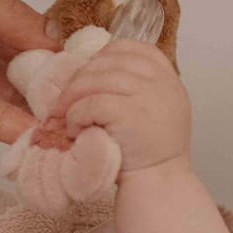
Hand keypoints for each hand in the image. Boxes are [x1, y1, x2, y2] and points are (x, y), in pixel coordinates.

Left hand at [49, 40, 191, 174]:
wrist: (159, 184)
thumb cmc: (149, 151)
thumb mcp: (156, 108)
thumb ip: (138, 86)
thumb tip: (94, 68)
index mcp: (167, 76)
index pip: (130, 48)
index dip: (103, 56)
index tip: (90, 75)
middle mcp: (161, 81)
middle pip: (107, 61)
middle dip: (80, 79)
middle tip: (65, 100)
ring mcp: (148, 95)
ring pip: (94, 80)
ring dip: (72, 98)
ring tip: (66, 117)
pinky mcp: (130, 113)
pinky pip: (90, 103)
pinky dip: (75, 115)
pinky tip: (74, 130)